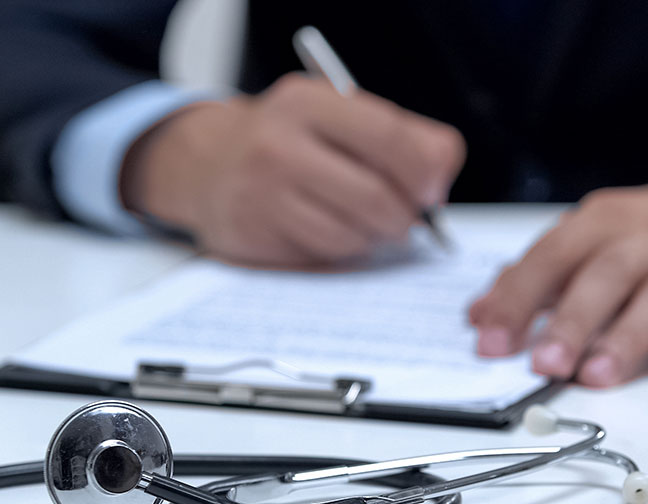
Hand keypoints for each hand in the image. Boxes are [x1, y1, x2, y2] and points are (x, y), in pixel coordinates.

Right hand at [121, 74, 465, 266]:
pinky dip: (342, 251)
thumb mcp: (338, 116)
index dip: (424, 172)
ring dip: (373, 237)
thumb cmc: (289, 141)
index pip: (390, 137)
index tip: (434, 190)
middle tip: (405, 217)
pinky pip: (325, 257)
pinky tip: (329, 231)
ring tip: (362, 220)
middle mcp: (280, 143)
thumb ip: (401, 137)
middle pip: (377, 196)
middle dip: (405, 216)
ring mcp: (263, 193)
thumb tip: (440, 180)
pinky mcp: (255, 236)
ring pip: (353, 235)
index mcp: (310, 102)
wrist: (207, 164)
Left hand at [468, 161, 647, 386]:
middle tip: (544, 365)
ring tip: (596, 377)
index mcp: (602, 223)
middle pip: (605, 277)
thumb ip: (538, 277)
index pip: (551, 257)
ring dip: (626, 339)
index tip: (490, 343)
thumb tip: (479, 316)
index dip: (517, 300)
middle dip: (571, 322)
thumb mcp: (595, 238)